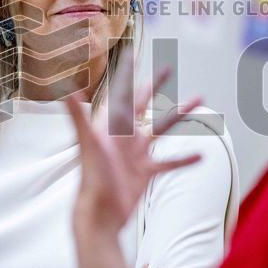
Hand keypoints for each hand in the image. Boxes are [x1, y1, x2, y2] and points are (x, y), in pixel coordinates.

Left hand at [67, 60, 202, 236]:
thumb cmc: (91, 178)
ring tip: (199, 101)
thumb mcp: (88, 143)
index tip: (133, 53)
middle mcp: (123, 136)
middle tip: (169, 67)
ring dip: (180, 115)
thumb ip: (77, 115)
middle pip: (143, 104)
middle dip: (156, 85)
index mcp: (110, 125)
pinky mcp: (144, 172)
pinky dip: (184, 159)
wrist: (99, 214)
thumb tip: (66, 90)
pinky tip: (201, 155)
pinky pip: (168, 163)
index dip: (127, 73)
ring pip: (162, 129)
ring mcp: (135, 154)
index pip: (122, 92)